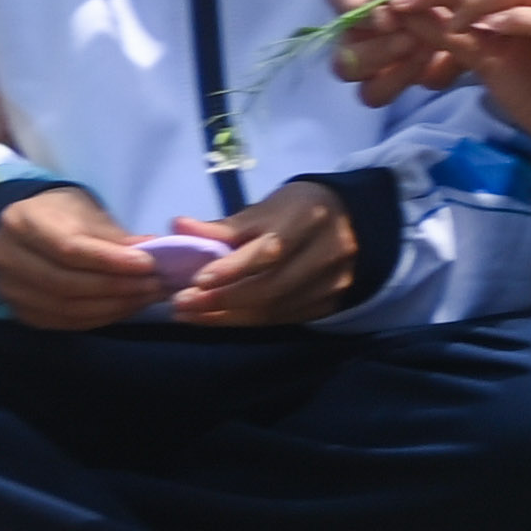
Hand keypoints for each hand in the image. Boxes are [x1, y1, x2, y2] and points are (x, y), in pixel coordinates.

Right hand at [0, 184, 171, 329]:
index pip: (68, 249)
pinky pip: (64, 322)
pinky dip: (100, 318)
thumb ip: (117, 236)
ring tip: (147, 297)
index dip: (111, 261)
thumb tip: (156, 251)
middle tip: (156, 285)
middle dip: (117, 287)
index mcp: (20, 222)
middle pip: (66, 283)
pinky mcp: (19, 311)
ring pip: (66, 307)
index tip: (148, 265)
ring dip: (114, 306)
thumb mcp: (88, 213)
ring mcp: (8, 288)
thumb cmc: (63, 216)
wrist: (28, 229)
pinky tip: (126, 308)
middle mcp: (5, 256)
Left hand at [160, 179, 361, 329]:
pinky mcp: (332, 302)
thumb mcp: (265, 209)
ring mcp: (334, 281)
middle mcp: (329, 251)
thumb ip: (223, 226)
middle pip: (273, 285)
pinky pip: (285, 318)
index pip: (271, 249)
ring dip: (229, 316)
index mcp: (309, 218)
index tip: (197, 280)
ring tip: (191, 315)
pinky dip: (249, 320)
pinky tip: (220, 318)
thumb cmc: (299, 211)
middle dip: (223, 299)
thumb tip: (177, 227)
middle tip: (182, 304)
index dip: (234, 268)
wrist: (352, 223)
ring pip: (278, 308)